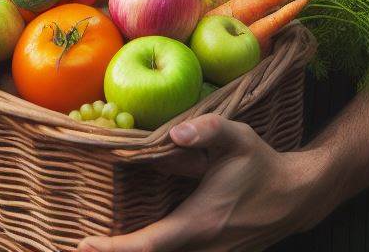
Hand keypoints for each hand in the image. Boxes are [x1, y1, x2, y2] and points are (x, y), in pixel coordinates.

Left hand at [77, 115, 330, 251]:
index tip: (85, 246)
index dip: (117, 249)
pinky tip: (130, 246)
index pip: (150, 243)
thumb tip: (173, 134)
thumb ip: (206, 130)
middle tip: (74, 250)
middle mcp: (202, 248)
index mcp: (200, 222)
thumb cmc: (261, 164)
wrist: (295, 197)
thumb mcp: (237, 137)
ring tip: (93, 249)